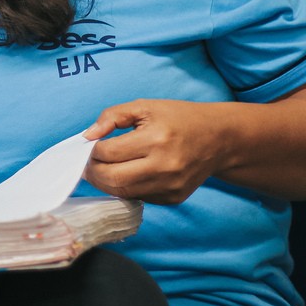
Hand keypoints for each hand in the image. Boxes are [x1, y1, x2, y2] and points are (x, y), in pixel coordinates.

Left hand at [83, 98, 225, 204]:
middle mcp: (165, 167)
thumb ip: (112, 116)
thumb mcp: (145, 106)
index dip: (91, 150)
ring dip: (105, 182)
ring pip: (123, 192)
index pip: (109, 152)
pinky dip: (125, 188)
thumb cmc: (178, 118)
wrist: (219, 139)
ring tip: (100, 168)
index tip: (88, 145)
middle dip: (92, 171)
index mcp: (156, 139)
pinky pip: (138, 197)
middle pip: (113, 178)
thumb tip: (87, 136)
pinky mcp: (174, 198)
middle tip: (87, 161)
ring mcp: (171, 186)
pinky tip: (124, 174)